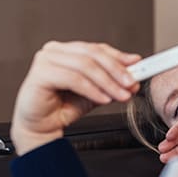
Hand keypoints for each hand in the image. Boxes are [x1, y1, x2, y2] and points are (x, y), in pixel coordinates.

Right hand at [11, 41, 140, 154]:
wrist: (41, 128)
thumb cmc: (62, 107)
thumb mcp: (95, 92)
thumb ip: (111, 82)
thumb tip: (133, 78)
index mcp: (67, 50)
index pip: (97, 49)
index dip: (119, 56)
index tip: (137, 65)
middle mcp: (55, 51)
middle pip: (92, 54)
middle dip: (116, 70)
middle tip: (131, 83)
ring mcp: (45, 60)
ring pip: (85, 66)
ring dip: (107, 82)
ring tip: (120, 95)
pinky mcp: (40, 74)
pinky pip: (73, 79)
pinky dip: (92, 90)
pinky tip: (103, 99)